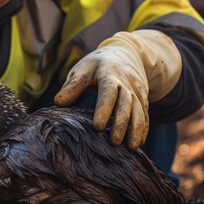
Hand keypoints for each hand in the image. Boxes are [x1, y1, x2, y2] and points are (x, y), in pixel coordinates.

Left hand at [54, 30, 180, 149]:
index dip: (104, 109)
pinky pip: (145, 114)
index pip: (108, 92)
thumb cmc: (96, 65)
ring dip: (136, 129)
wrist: (123, 54)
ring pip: (139, 110)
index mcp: (109, 73)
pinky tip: (139, 143)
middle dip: (121, 123)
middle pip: (126, 104)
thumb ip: (72, 86)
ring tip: (131, 148)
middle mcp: (126, 83)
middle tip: (114, 142)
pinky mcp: (143, 98)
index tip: (97, 127)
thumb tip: (58, 103)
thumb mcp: (82, 69)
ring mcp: (136, 91)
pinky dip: (143, 128)